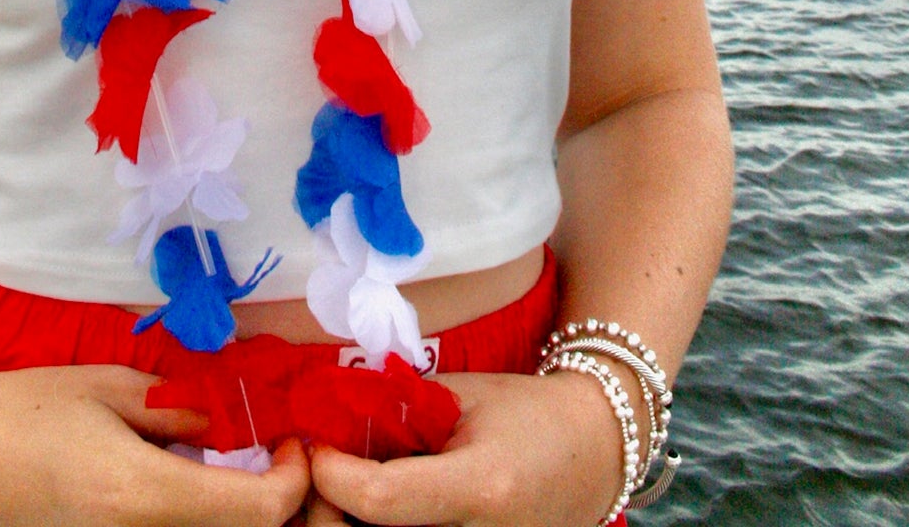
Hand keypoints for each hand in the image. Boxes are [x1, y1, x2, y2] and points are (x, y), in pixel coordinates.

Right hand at [0, 361, 310, 526]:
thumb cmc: (23, 412)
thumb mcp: (111, 390)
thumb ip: (185, 410)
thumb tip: (246, 423)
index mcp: (141, 497)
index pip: (261, 512)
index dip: (295, 477)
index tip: (291, 441)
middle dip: (274, 503)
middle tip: (270, 458)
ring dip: (236, 515)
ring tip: (227, 471)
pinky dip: (199, 522)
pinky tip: (187, 490)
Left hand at [303, 369, 624, 526]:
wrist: (593, 456)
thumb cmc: (529, 414)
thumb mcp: (462, 395)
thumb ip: (395, 406)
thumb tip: (327, 415)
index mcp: (479, 489)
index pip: (379, 498)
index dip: (332, 472)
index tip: (315, 443)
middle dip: (329, 508)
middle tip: (322, 468)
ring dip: (350, 519)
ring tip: (347, 481)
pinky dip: (380, 526)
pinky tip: (377, 501)